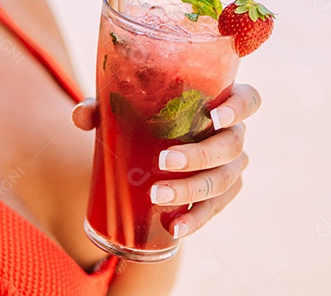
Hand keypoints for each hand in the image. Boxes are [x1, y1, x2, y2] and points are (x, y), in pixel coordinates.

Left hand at [71, 83, 260, 238]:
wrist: (148, 149)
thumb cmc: (142, 116)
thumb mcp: (122, 108)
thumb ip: (101, 107)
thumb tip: (82, 116)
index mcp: (218, 102)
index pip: (248, 100)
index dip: (239, 107)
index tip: (216, 116)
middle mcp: (232, 134)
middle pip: (232, 145)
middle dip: (200, 155)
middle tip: (164, 161)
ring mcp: (231, 166)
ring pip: (224, 180)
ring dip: (191, 190)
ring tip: (158, 196)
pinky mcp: (221, 194)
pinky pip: (215, 209)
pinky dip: (194, 219)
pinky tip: (175, 229)